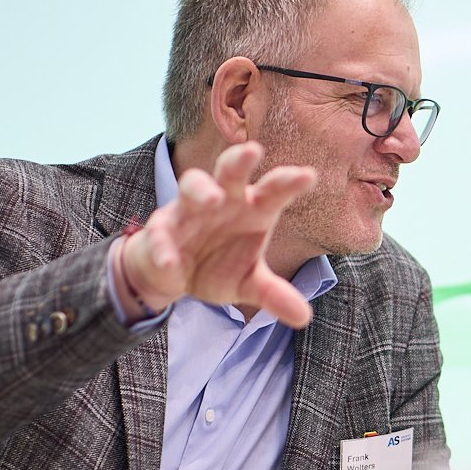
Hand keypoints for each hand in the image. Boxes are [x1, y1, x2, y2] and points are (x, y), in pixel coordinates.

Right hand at [120, 141, 316, 325]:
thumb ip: (273, 294)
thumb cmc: (218, 264)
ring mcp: (189, 210)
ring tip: (211, 200)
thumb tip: (303, 318)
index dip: (289, 182)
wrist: (173, 273)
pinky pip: (162, 234)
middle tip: (252, 151)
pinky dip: (165, 248)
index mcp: (251, 209)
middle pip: (230, 172)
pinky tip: (171, 263)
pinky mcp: (162, 229)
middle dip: (239, 161)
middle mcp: (222, 201)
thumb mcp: (249, 283)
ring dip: (200, 190)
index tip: (309, 176)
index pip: (273, 191)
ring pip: (191, 186)